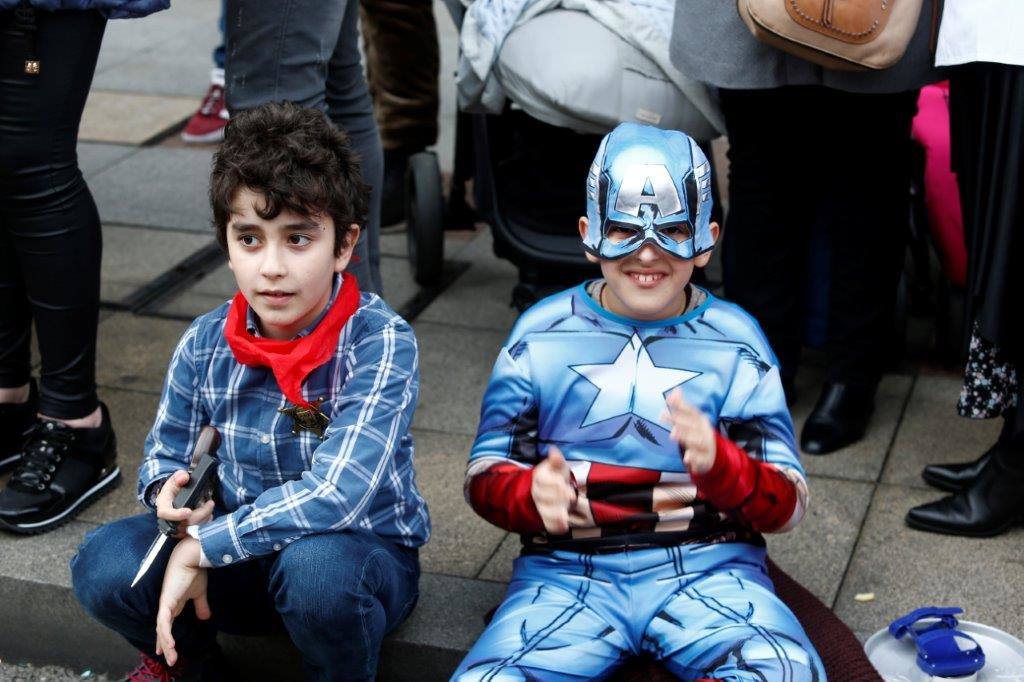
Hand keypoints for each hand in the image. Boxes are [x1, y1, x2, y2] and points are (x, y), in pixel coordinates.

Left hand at [155, 537, 209, 666]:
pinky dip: (166, 634)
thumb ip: (201, 605)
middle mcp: (167, 605)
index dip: (166, 637)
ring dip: (166, 643)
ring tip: (170, 656)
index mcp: (174, 603)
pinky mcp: (166, 603)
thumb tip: (206, 618)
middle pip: (163, 629)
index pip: (168, 624)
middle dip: (165, 644)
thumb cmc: (195, 571)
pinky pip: (163, 623)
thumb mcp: (200, 592)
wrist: (191, 558)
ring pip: (162, 629)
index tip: (167, 649)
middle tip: (169, 659)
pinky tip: (169, 644)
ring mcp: (165, 604)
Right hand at [156, 470, 214, 537]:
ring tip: (210, 506)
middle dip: (200, 513)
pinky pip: (197, 531)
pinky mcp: (185, 531)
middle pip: (184, 523)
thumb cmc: (175, 488)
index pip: (165, 513)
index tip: (188, 512)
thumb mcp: (175, 479)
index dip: (176, 515)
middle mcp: (168, 519)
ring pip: (192, 528)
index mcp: (163, 505)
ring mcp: (177, 527)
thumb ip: (179, 477)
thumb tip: (184, 477)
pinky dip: (205, 523)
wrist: (176, 497)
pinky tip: (209, 515)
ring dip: (205, 518)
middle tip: (211, 503)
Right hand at [531, 447, 577, 533]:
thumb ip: (556, 460)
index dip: (553, 483)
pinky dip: (555, 526)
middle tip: (571, 497)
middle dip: (557, 497)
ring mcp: (541, 506)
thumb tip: (554, 450)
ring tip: (564, 516)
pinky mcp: (547, 517)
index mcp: (539, 477)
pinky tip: (563, 527)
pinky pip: (548, 524)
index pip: (542, 480)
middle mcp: (538, 492)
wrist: (552, 490)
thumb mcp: (558, 466)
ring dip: (554, 514)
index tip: (564, 484)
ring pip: (544, 511)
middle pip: (542, 496)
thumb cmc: (557, 475)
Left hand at [664, 389, 716, 474]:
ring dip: (685, 437)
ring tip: (673, 434)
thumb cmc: (698, 434)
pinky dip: (695, 458)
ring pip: (696, 441)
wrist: (715, 455)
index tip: (668, 399)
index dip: (680, 404)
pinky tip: (687, 458)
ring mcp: (706, 446)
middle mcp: (704, 432)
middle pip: (691, 425)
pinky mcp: (705, 459)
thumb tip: (675, 389)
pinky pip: (700, 459)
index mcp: (701, 421)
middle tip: (662, 415)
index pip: (691, 411)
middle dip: (677, 420)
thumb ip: (682, 406)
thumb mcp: (692, 421)